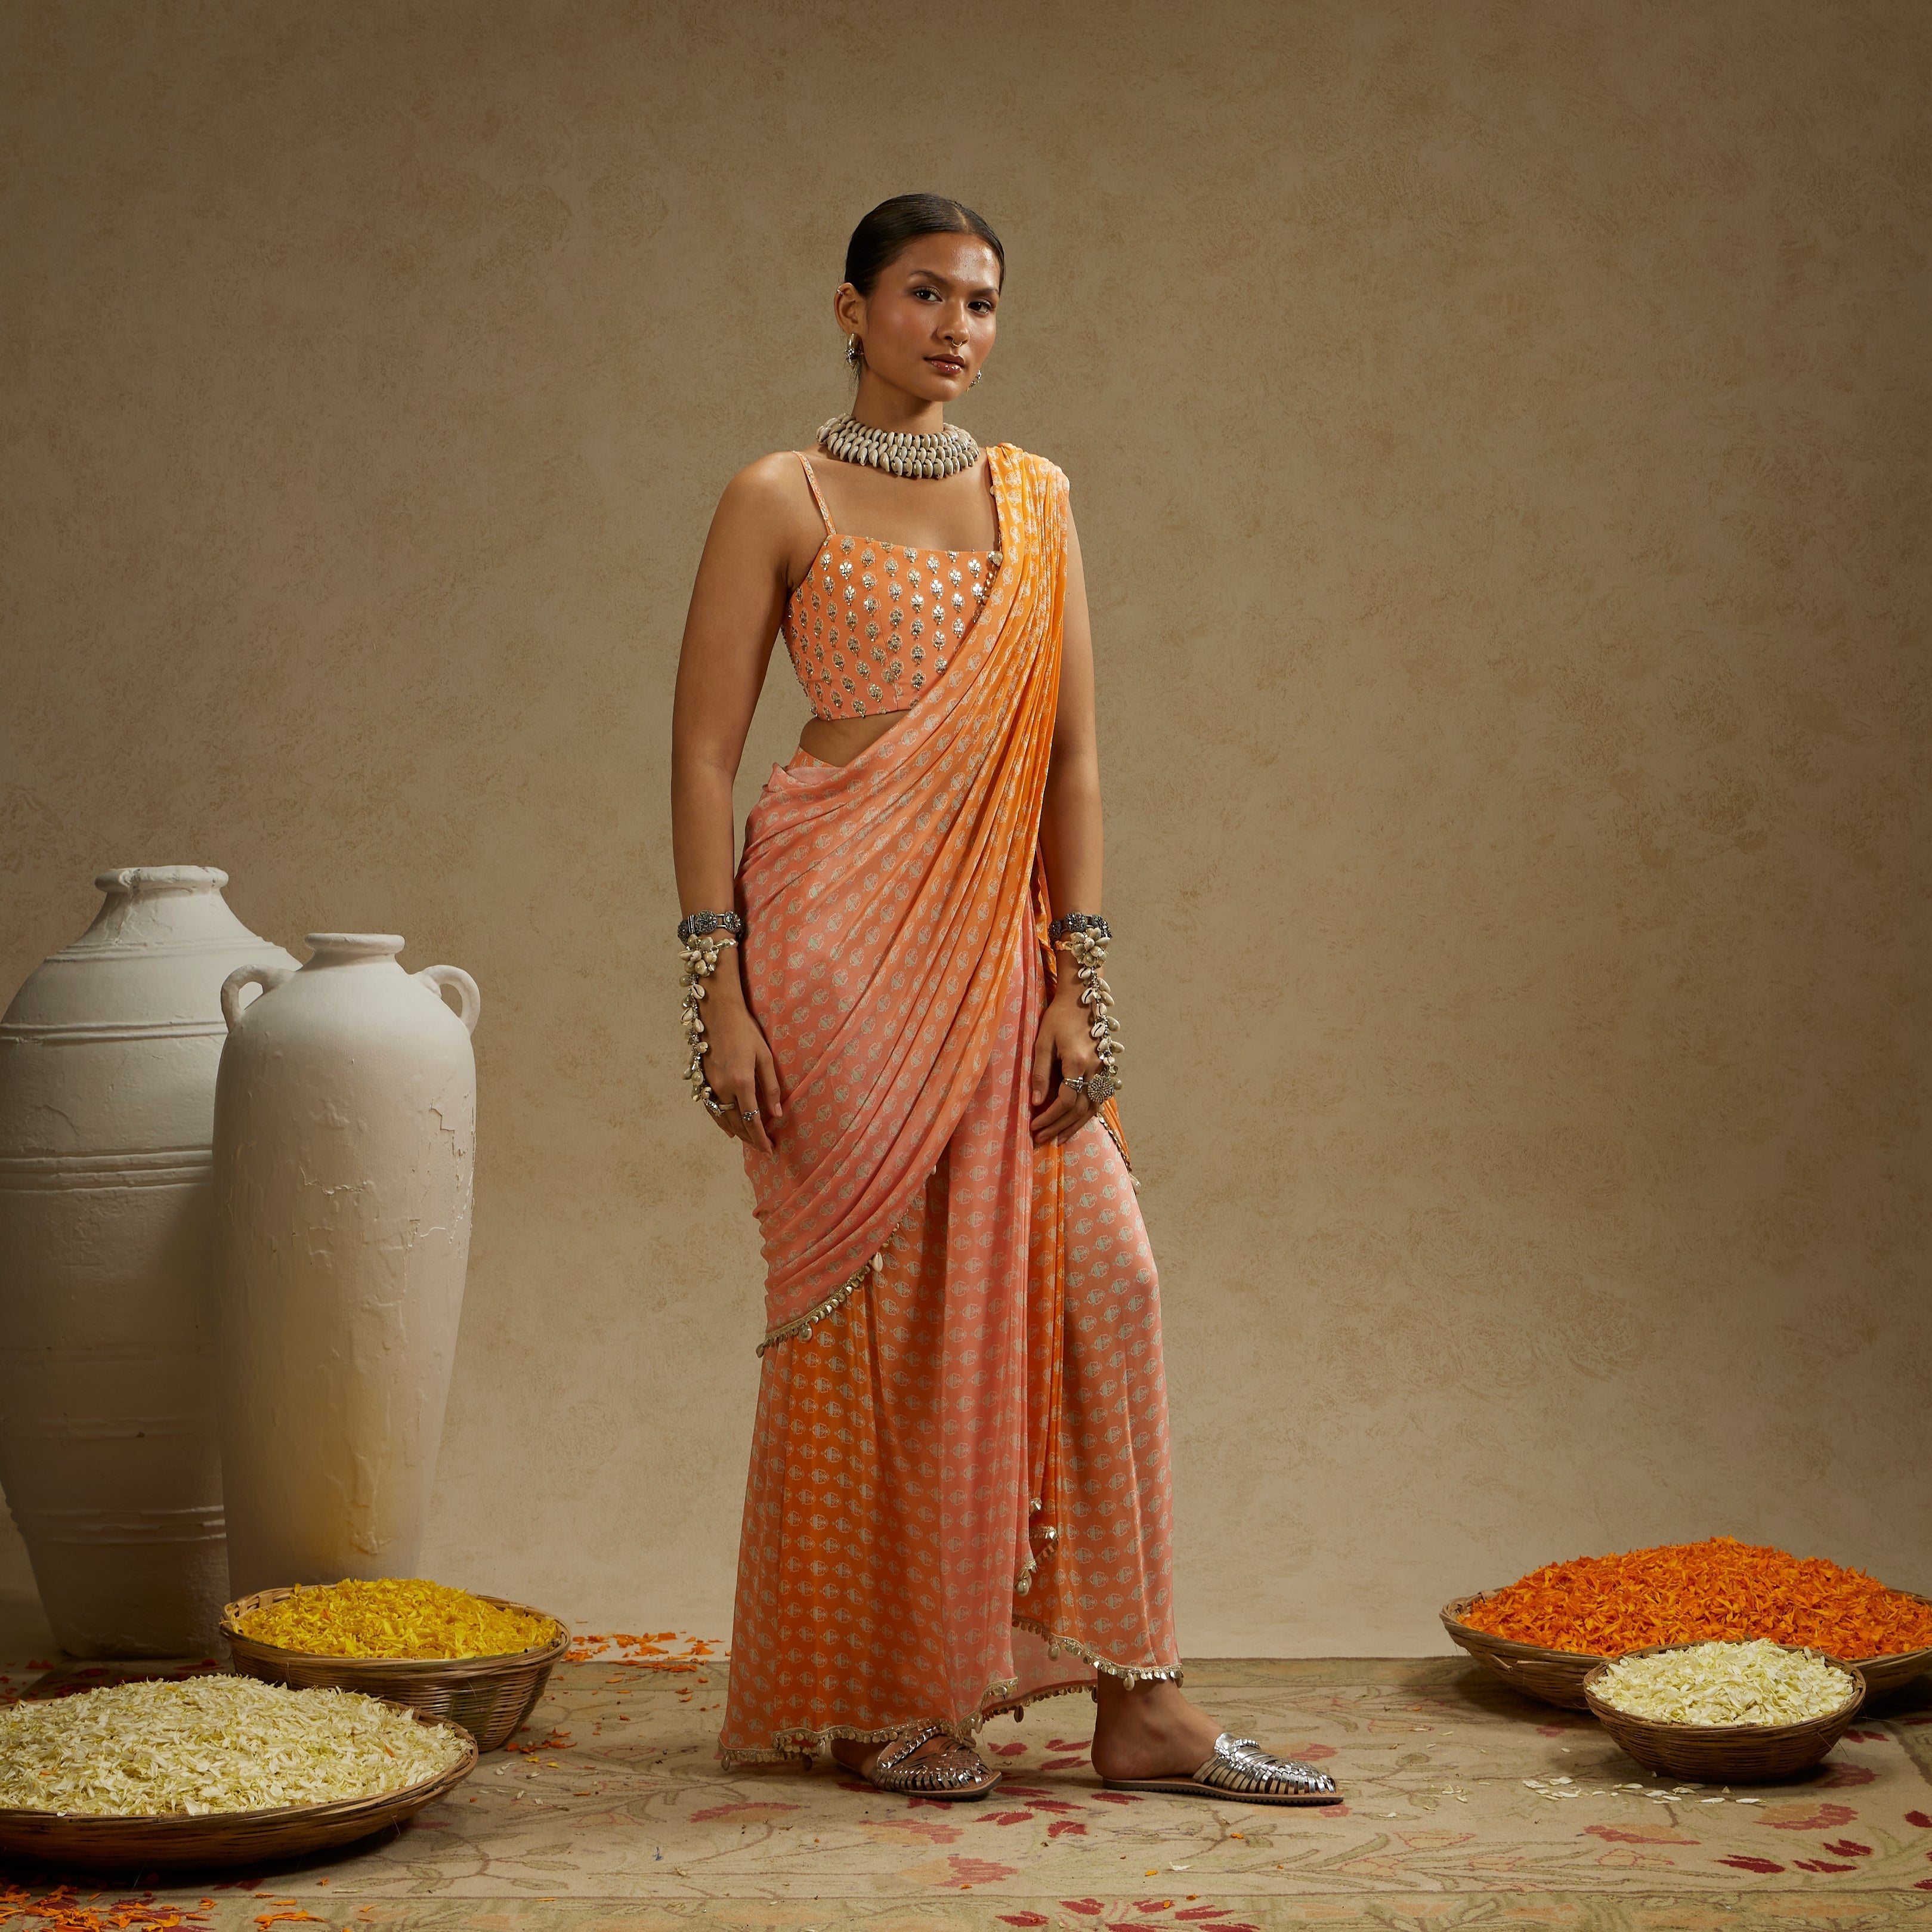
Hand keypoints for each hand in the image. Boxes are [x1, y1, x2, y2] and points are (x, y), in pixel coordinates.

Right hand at [701, 978, 782, 1152]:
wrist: (718, 1013)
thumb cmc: (746, 1031)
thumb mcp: (765, 1057)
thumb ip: (771, 1087)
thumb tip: (777, 1114)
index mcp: (741, 1083)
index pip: (752, 1120)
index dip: (760, 1138)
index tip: (769, 1150)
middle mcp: (723, 1088)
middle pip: (736, 1123)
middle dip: (750, 1138)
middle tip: (762, 1148)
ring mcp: (709, 1085)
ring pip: (722, 1118)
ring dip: (736, 1132)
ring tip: (748, 1141)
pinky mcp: (702, 1080)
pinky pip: (711, 1108)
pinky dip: (720, 1121)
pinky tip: (728, 1128)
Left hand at [1029, 989, 1099, 1146]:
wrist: (1082, 999)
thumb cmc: (1058, 1018)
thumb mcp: (1042, 1042)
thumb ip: (1039, 1073)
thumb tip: (1035, 1102)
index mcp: (1076, 1062)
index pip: (1065, 1101)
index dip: (1049, 1118)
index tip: (1034, 1126)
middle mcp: (1094, 1068)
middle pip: (1079, 1109)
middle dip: (1059, 1127)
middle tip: (1042, 1139)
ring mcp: (1103, 1069)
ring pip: (1093, 1107)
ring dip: (1076, 1125)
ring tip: (1059, 1139)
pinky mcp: (1106, 1068)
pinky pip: (1100, 1098)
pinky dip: (1089, 1113)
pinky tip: (1078, 1122)